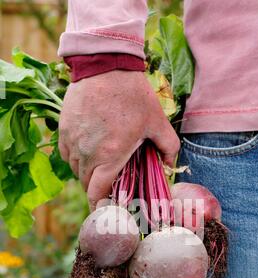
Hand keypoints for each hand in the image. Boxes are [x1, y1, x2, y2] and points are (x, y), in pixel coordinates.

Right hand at [59, 71, 179, 209]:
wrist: (105, 64)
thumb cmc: (133, 95)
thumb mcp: (157, 121)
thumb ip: (168, 147)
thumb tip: (170, 164)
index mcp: (110, 156)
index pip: (97, 193)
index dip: (100, 205)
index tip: (106, 208)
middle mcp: (87, 153)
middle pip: (86, 184)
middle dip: (97, 189)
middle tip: (109, 185)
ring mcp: (72, 140)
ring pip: (75, 169)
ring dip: (87, 173)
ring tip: (101, 166)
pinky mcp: (63, 128)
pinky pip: (66, 153)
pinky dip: (76, 158)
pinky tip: (88, 150)